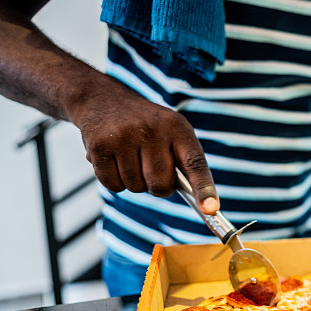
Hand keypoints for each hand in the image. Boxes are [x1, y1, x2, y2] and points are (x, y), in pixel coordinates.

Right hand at [71, 85, 218, 214]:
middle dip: (158, 187)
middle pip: (160, 184)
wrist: (104, 100)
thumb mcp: (171, 131)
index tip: (210, 210)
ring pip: (136, 187)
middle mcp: (152, 130)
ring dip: (134, 182)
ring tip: (130, 159)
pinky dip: (115, 182)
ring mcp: (124, 137)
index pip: (194, 163)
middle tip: (152, 171)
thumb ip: (184, 162)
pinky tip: (114, 161)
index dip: (204, 188)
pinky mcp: (100, 147)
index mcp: (177, 127)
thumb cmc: (147, 126)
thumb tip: (197, 202)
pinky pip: (113, 185)